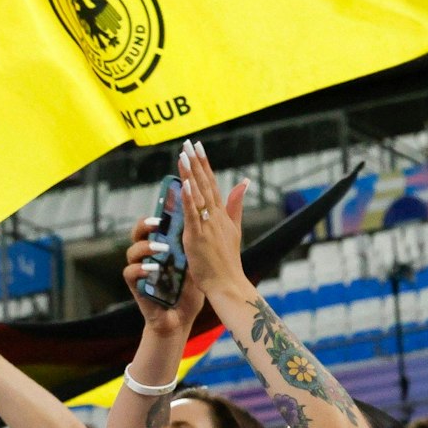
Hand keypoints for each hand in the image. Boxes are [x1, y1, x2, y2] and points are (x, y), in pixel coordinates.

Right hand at [124, 203, 203, 338]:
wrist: (181, 319)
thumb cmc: (188, 293)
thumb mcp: (197, 267)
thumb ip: (198, 248)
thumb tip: (210, 225)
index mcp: (161, 248)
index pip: (156, 226)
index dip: (160, 215)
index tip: (170, 208)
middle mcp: (147, 256)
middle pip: (138, 232)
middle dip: (146, 225)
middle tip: (159, 223)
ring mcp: (140, 270)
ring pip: (132, 251)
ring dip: (145, 247)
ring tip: (161, 249)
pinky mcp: (136, 286)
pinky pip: (130, 273)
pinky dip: (140, 269)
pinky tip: (154, 269)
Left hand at [168, 139, 250, 301]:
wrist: (228, 285)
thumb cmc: (227, 263)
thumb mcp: (234, 230)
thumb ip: (236, 206)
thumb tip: (243, 183)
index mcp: (221, 215)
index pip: (212, 184)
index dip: (204, 164)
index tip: (198, 146)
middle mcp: (215, 217)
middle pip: (205, 184)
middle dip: (196, 162)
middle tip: (189, 142)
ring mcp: (207, 226)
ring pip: (198, 195)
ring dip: (191, 174)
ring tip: (184, 155)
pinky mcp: (198, 237)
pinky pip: (193, 215)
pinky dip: (190, 199)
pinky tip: (185, 184)